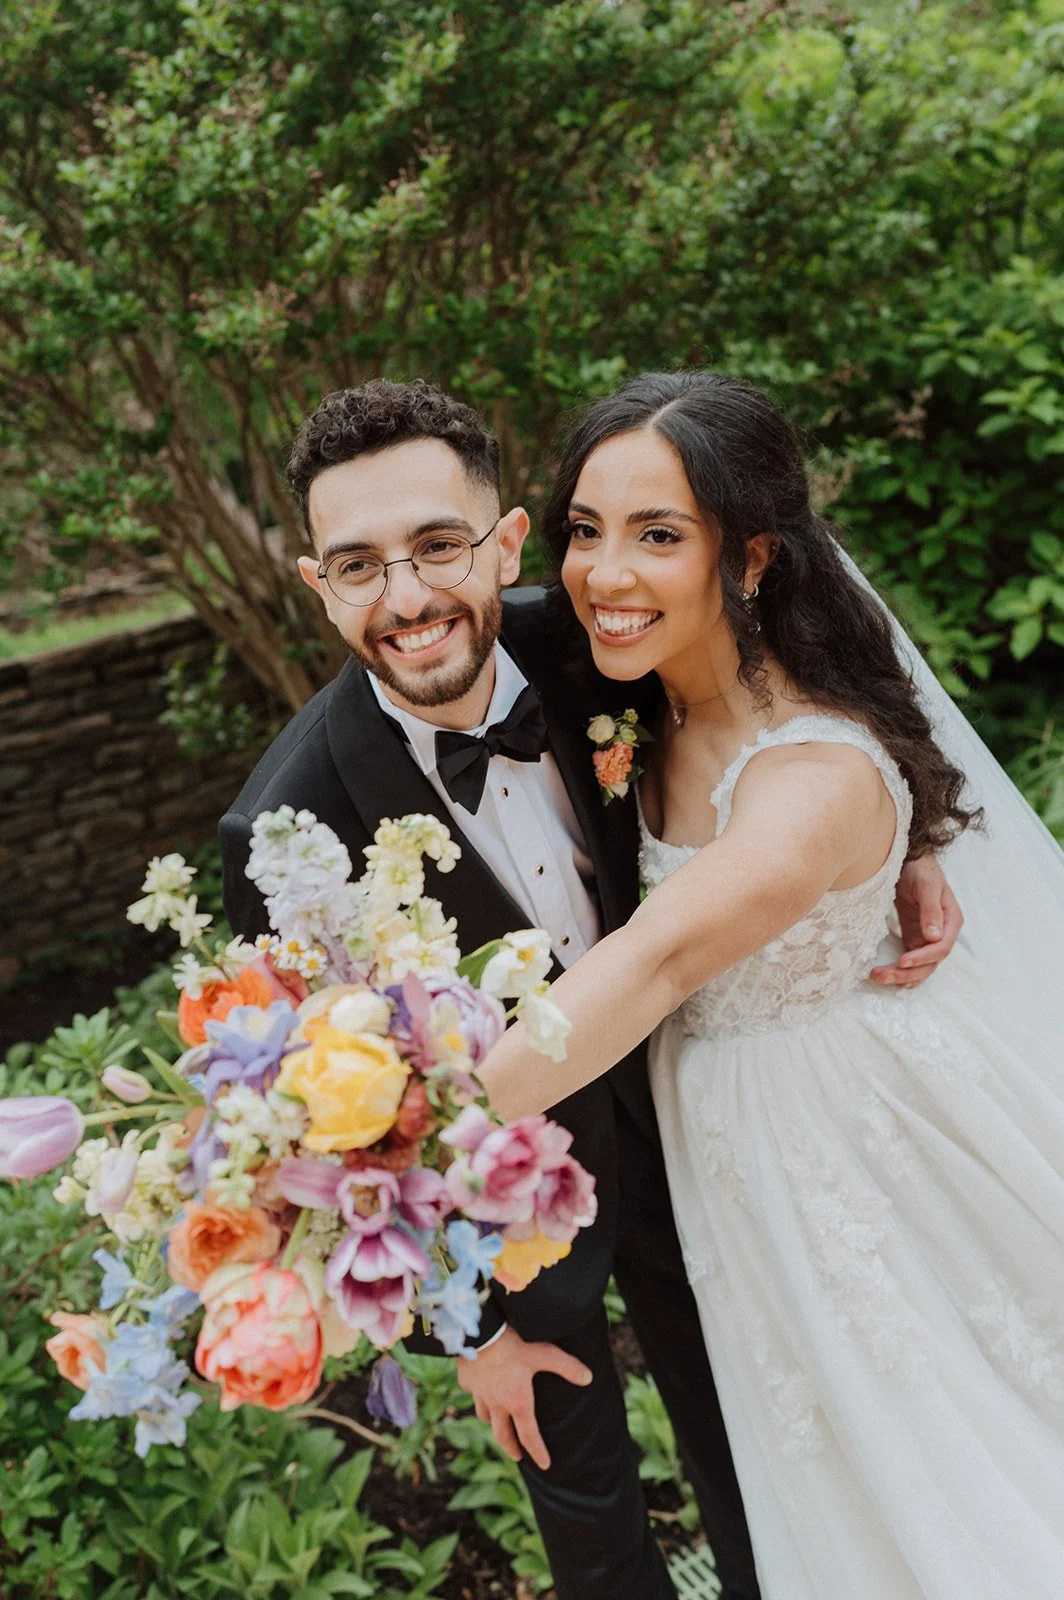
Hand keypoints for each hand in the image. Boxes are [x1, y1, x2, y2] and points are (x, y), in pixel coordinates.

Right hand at [455, 1324, 591, 1470]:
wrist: (478, 1330)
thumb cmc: (513, 1343)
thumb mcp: (544, 1353)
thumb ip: (567, 1366)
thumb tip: (588, 1378)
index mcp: (517, 1402)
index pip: (529, 1436)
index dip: (538, 1452)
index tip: (545, 1465)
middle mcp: (496, 1404)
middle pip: (502, 1435)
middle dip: (511, 1448)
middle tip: (517, 1456)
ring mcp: (479, 1394)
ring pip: (485, 1417)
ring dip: (494, 1424)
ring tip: (499, 1424)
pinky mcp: (466, 1381)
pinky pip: (473, 1394)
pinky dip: (479, 1396)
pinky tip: (481, 1389)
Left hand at [870, 855, 963, 988]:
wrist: (909, 861)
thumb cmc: (921, 869)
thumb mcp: (926, 885)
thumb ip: (931, 910)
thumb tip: (934, 936)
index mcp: (951, 921)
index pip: (941, 948)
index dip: (922, 958)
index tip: (902, 961)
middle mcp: (942, 933)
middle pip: (929, 963)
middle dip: (907, 972)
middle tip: (882, 975)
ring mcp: (928, 938)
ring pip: (919, 966)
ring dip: (901, 975)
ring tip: (878, 977)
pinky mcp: (914, 937)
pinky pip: (911, 960)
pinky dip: (901, 971)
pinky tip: (888, 978)